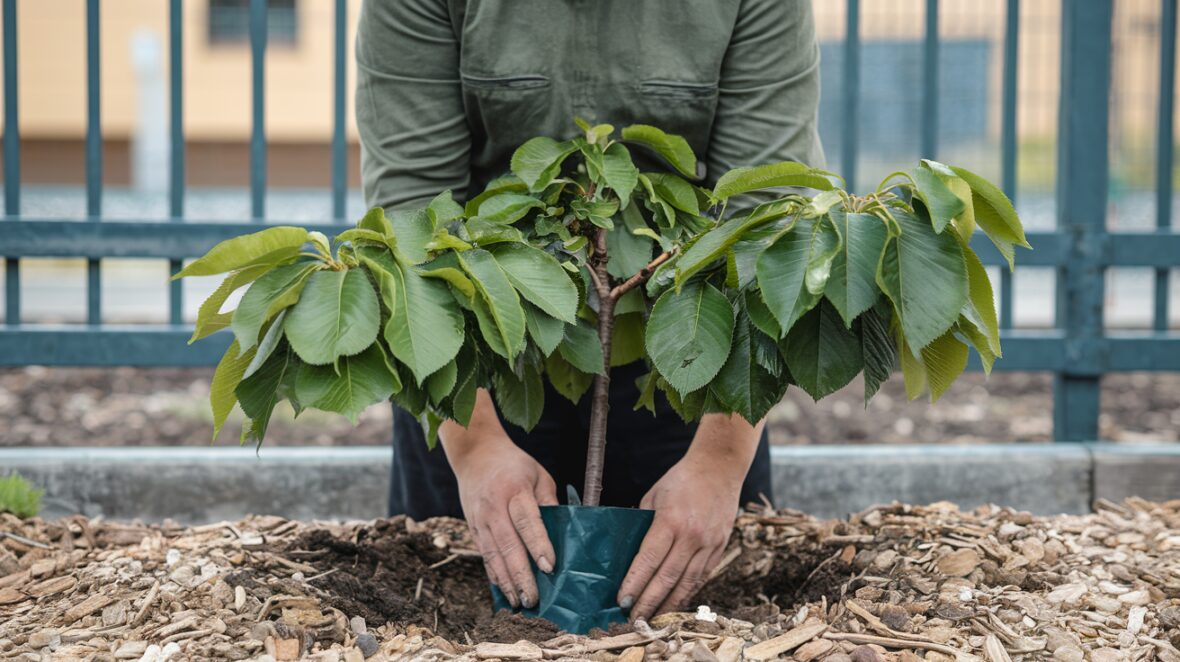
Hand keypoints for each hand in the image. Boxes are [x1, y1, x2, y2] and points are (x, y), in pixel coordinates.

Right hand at [446, 424, 557, 609]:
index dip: (538, 544)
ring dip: (506, 581)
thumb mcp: (538, 474)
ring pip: (493, 555)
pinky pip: (484, 555)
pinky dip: (494, 575)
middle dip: (521, 574)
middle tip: (534, 599)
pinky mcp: (473, 528)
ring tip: (520, 602)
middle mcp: (493, 506)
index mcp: (514, 489)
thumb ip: (549, 502)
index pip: (527, 521)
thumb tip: (563, 532)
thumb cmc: (514, 464)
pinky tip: (505, 591)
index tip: (550, 567)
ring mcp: (480, 519)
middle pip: (508, 545)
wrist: (475, 455)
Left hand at [617, 414, 762, 620]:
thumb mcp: (654, 495)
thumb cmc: (681, 479)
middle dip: (648, 602)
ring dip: (668, 605)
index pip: (648, 560)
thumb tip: (626, 551)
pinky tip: (674, 604)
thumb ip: (642, 523)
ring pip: (686, 583)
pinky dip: (687, 593)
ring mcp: (709, 544)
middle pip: (666, 578)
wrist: (720, 468)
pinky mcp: (720, 548)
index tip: (622, 601)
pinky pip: (701, 577)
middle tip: (633, 620)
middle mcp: (692, 536)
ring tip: (652, 620)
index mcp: (671, 520)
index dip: (634, 583)